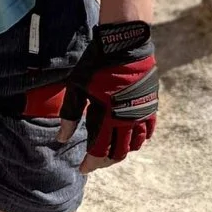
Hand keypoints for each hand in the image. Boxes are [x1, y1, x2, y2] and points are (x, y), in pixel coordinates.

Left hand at [67, 18, 157, 165]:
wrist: (124, 43)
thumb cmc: (98, 64)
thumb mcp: (78, 87)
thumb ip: (70, 115)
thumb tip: (61, 138)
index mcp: (108, 117)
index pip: (100, 151)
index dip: (91, 163)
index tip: (83, 168)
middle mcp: (128, 119)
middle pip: (119, 152)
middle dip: (105, 160)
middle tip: (95, 161)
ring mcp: (142, 113)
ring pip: (135, 144)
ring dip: (123, 151)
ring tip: (111, 150)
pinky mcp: (150, 104)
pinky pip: (148, 131)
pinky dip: (139, 139)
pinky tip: (130, 138)